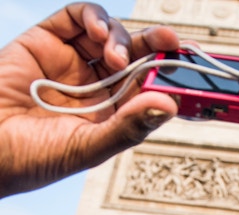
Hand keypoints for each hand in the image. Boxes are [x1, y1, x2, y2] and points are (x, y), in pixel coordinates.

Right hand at [0, 3, 179, 197]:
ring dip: (121, 38)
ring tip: (117, 55)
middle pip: (133, 58)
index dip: (165, 76)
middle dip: (153, 47)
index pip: (146, 89)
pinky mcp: (47, 41)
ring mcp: (72, 63)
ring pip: (109, 36)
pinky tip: (99, 31)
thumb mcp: (89, 147)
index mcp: (110, 115)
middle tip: (170, 41)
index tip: (186, 66)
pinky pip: (77, 19)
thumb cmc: (37, 157)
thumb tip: (169, 106)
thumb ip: (128, 127)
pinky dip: (93, 17)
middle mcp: (95, 88)